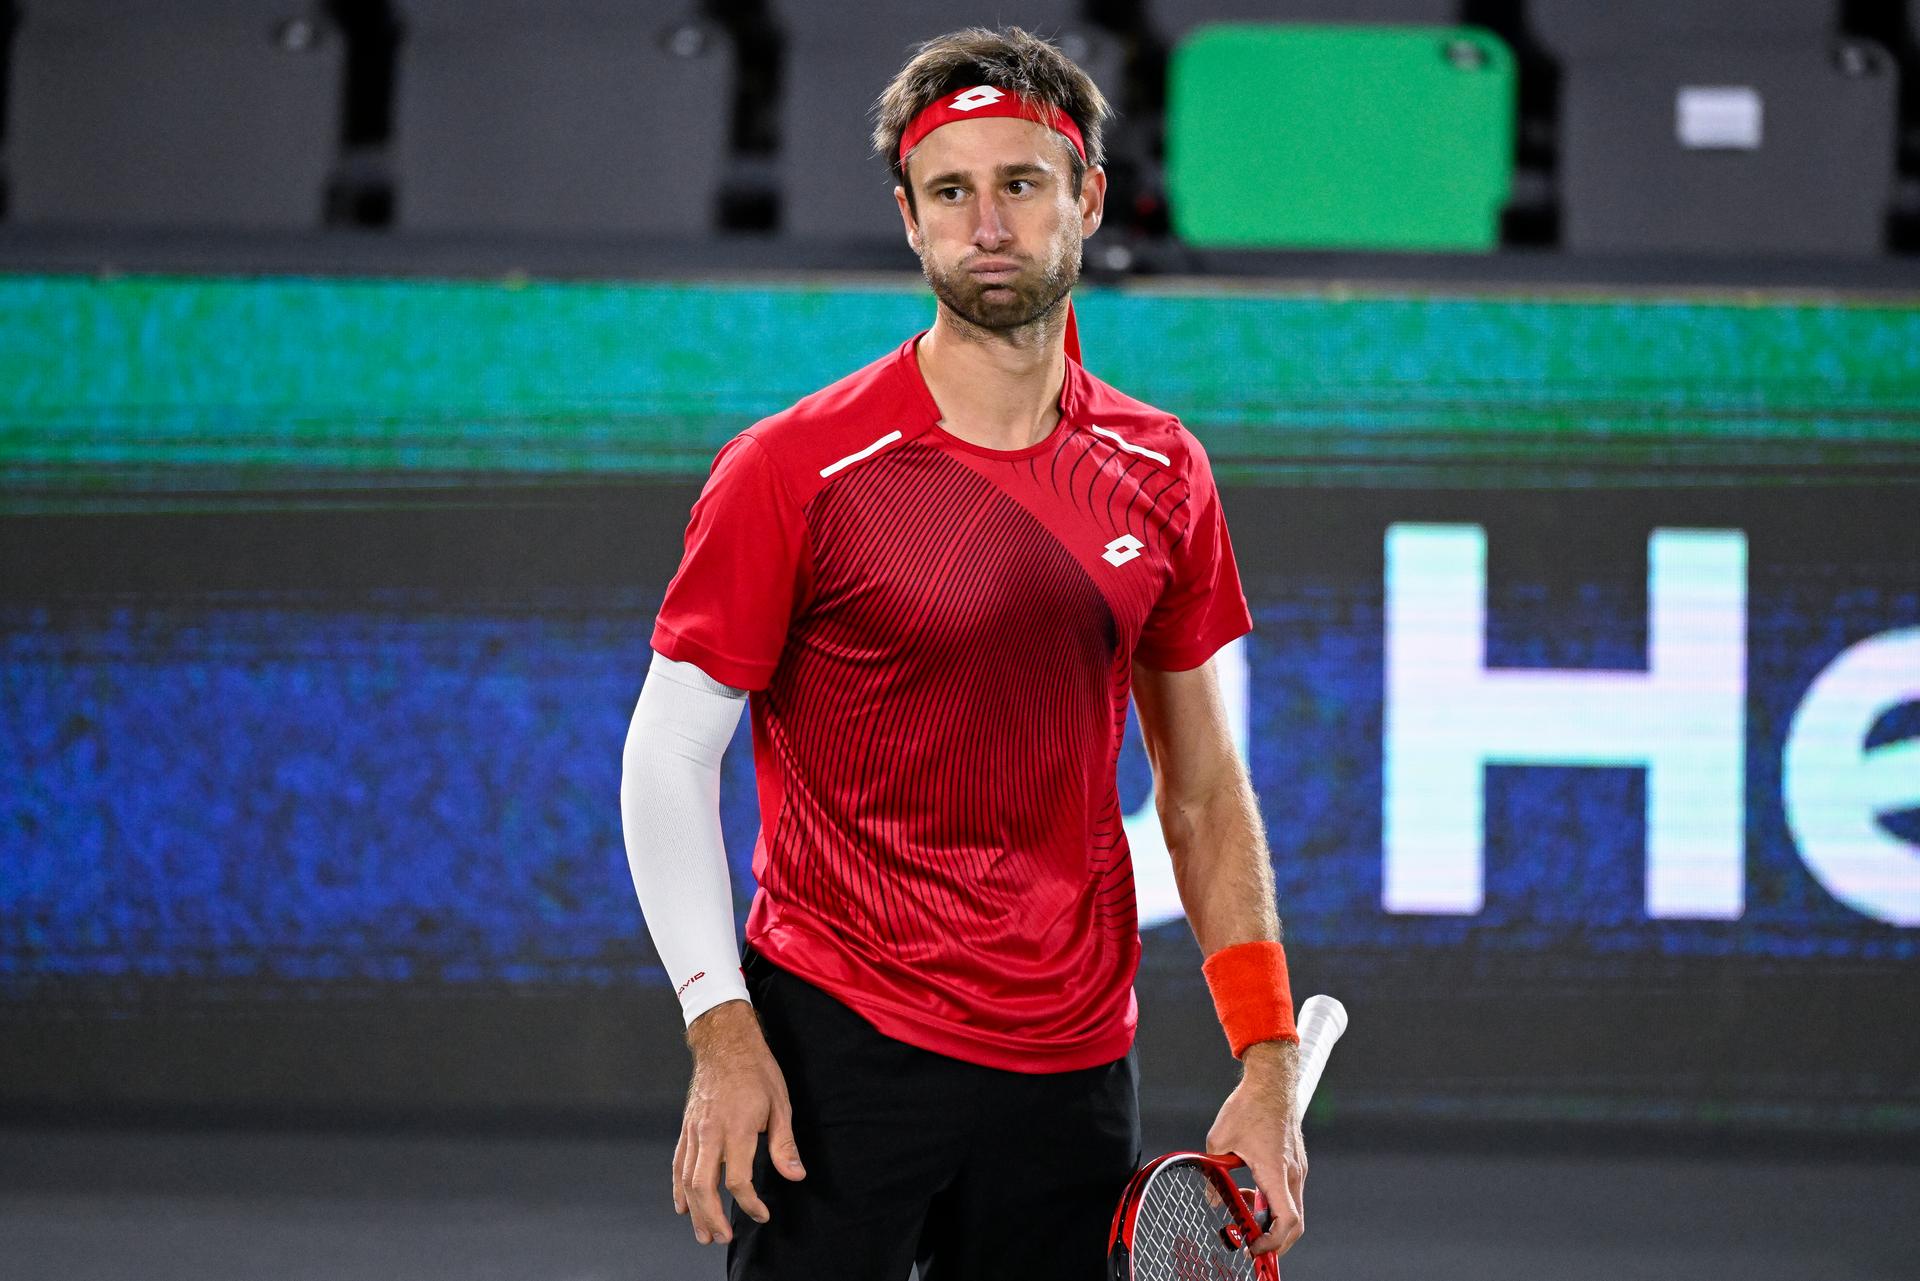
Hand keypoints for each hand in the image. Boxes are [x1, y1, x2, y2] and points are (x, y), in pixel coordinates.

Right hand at [673, 1000, 806, 1245]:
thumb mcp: (780, 1104)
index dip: (750, 1203)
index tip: (762, 1214)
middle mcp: (710, 1133)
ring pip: (687, 1179)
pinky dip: (678, 1188)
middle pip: (703, 1186)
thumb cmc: (756, 1071)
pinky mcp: (686, 1128)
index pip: (737, 1180)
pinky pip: (678, 1164)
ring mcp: (694, 1131)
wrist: (725, 1043)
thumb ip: (784, 1144)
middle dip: (713, 1218)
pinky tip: (682, 1207)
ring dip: (694, 1211)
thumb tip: (795, 1175)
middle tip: (723, 1238)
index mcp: (737, 1128)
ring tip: (704, 1234)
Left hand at [1205, 1038, 1306, 1256]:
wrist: (1271, 1081)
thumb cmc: (1247, 1106)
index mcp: (1276, 1171)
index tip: (1253, 1248)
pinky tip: (1249, 1188)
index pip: (1287, 1221)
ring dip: (1268, 1216)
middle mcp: (1293, 1173)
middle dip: (1272, 1239)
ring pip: (1290, 1207)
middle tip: (1250, 1242)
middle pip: (1294, 1223)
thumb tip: (1214, 1198)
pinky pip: (1288, 1192)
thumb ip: (1215, 1175)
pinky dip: (1271, 1200)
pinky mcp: (1296, 1162)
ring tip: (1240, 1202)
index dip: (1272, 1243)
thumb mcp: (1219, 1142)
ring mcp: (1298, 1168)